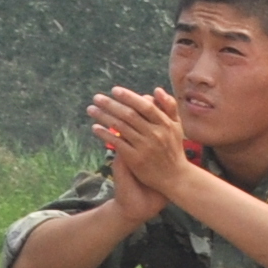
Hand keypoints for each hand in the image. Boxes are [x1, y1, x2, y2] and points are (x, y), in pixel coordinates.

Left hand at [92, 87, 191, 204]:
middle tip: (96, 97)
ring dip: (103, 117)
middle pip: (129, 115)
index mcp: (165, 124)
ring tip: (91, 109)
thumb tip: (156, 89)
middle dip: (111, 104)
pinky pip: (117, 143)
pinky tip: (95, 127)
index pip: (145, 106)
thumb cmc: (174, 148)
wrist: (176, 177)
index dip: (129, 97)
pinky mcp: (136, 159)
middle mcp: (156, 134)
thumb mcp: (176, 127)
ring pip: (121, 127)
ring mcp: (145, 147)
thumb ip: (168, 107)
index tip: (114, 90)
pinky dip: (105, 134)